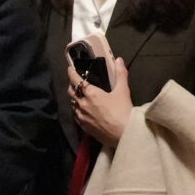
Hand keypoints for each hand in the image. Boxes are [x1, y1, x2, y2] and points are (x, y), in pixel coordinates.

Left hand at [66, 33, 133, 150]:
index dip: (71, 73)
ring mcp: (82, 117)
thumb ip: (120, 74)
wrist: (124, 134)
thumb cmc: (123, 111)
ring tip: (79, 96)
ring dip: (74, 99)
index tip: (70, 69)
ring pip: (73, 105)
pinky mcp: (84, 127)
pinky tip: (82, 111)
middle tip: (75, 82)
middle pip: (71, 92)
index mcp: (90, 93)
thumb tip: (119, 60)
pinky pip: (76, 116)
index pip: (76, 80)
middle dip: (72, 85)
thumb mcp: (123, 90)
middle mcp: (82, 104)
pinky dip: (77, 110)